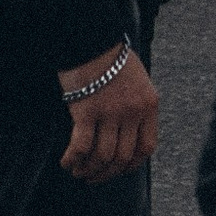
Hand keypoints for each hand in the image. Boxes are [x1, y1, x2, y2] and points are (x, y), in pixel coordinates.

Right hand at [58, 42, 157, 179]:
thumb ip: (137, 106)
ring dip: (89, 169)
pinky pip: (82, 147)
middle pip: (122, 157)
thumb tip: (128, 134)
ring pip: (102, 156)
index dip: (131, 165)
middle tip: (93, 178)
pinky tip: (67, 162)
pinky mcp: (86, 111)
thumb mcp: (137, 80)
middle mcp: (132, 112)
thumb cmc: (110, 56)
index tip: (119, 170)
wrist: (90, 38)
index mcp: (148, 105)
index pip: (146, 148)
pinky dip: (74, 159)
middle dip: (107, 173)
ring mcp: (110, 113)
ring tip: (78, 172)